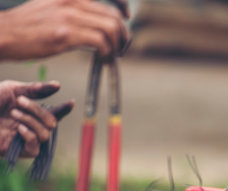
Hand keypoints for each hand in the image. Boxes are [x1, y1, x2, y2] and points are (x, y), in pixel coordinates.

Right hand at [0, 0, 129, 59]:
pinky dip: (107, 52)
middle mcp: (72, 0)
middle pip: (113, 16)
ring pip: (111, 28)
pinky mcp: (66, 34)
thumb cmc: (27, 25)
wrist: (4, 33)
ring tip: (111, 55)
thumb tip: (94, 22)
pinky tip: (103, 58)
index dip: (122, 6)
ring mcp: (69, 16)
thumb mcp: (52, 6)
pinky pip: (100, 42)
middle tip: (120, 47)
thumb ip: (74, 10)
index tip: (126, 18)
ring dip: (117, 45)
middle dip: (122, 34)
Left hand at [0, 80, 73, 157]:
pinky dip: (29, 135)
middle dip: (39, 111)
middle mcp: (30, 126)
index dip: (64, 109)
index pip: (53, 113)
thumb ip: (36, 89)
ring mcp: (24, 138)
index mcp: (30, 112)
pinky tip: (17, 129)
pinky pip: (35, 147)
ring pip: (45, 134)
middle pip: (52, 123)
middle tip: (20, 102)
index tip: (71, 102)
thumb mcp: (13, 90)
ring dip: (31, 121)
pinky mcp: (17, 151)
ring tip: (14, 114)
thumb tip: (58, 86)